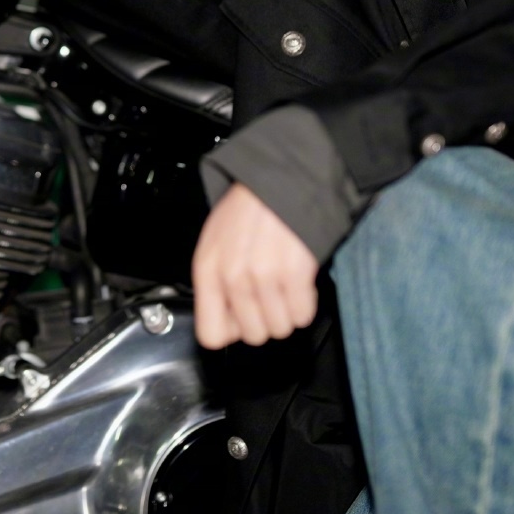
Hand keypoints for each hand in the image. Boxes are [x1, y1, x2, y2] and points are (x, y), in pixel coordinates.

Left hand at [191, 184, 319, 348]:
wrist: (284, 177)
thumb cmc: (250, 208)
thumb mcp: (215, 241)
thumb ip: (215, 282)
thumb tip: (227, 320)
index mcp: (207, 268)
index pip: (211, 334)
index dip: (231, 330)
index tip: (241, 318)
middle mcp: (233, 275)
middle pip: (252, 335)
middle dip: (265, 318)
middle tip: (270, 293)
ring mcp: (264, 275)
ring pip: (280, 328)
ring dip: (287, 311)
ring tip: (285, 284)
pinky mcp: (294, 273)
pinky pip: (302, 315)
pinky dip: (305, 303)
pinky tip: (299, 281)